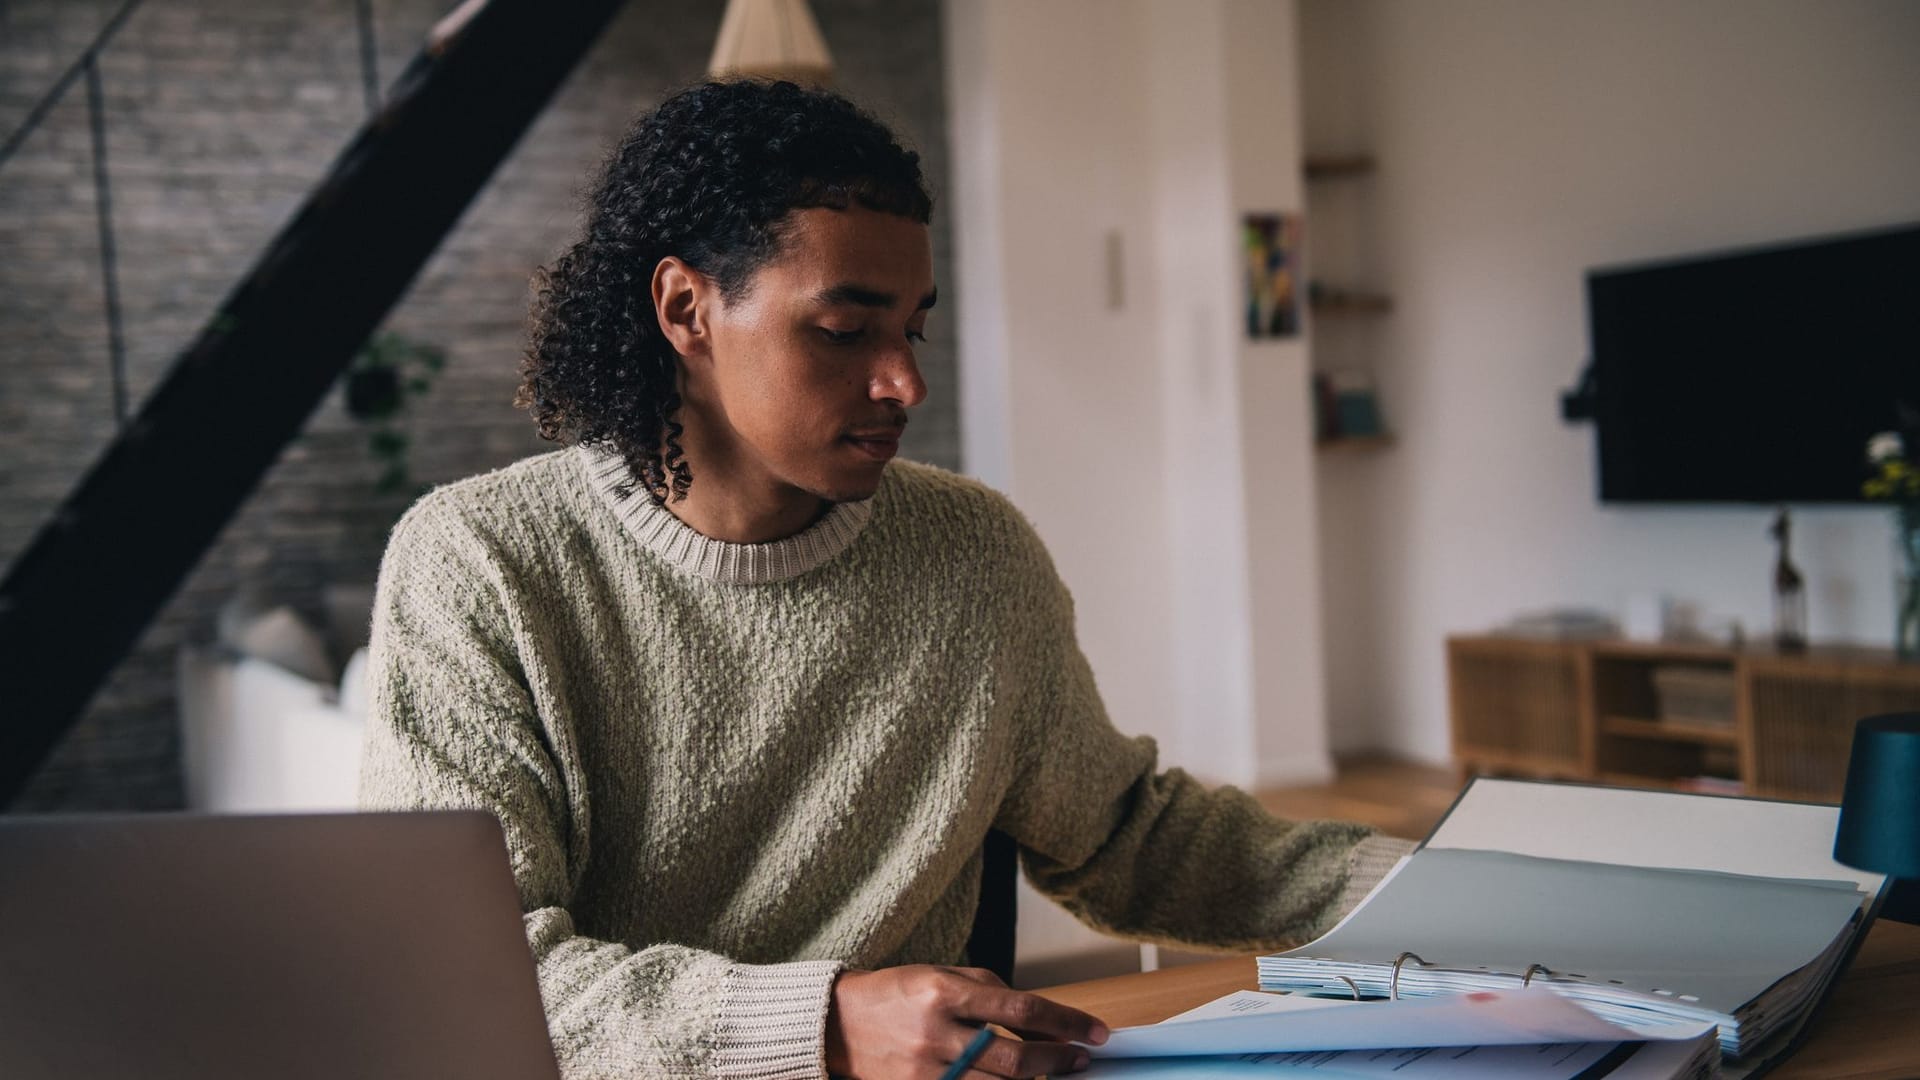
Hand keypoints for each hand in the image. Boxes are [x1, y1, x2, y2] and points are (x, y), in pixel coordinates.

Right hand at [824, 964, 1109, 1077]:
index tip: (1096, 1032)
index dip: (1067, 1022)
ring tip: (1053, 1075)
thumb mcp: (946, 977)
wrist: (838, 1023)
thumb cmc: (900, 994)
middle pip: (1014, 1058)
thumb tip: (1047, 1023)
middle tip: (1080, 1060)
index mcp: (945, 991)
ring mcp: (924, 1070)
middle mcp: (935, 1032)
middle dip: (1058, 1061)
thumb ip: (995, 995)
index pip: (1022, 1008)